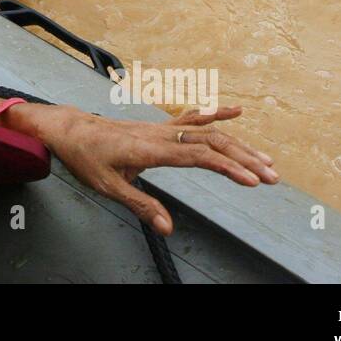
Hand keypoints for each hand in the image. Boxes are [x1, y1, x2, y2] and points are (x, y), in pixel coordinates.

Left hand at [31, 105, 277, 235]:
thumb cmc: (85, 157)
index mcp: (150, 149)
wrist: (68, 128)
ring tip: (266, 159)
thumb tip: (167, 228)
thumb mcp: (107, 187)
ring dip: (238, 144)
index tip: (252, 180)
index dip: (228, 167)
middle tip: (272, 176)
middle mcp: (160, 134)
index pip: (197, 156)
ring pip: (206, 131)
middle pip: (211, 142)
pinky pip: (190, 118)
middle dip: (244, 158)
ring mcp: (160, 128)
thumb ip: (140, 205)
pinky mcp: (158, 127)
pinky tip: (235, 111)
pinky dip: (214, 114)